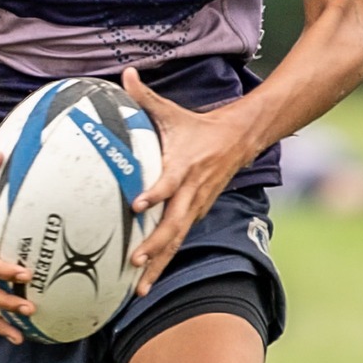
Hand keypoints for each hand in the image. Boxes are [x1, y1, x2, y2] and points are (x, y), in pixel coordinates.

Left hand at [122, 68, 252, 292]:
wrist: (239, 141)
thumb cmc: (197, 126)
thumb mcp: (171, 111)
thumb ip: (144, 96)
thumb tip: (124, 73)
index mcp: (183, 166)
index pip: (168, 183)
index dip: (155, 194)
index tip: (138, 205)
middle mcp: (191, 192)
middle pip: (173, 224)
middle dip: (155, 245)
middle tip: (135, 261)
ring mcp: (195, 208)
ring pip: (175, 242)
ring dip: (158, 266)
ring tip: (139, 289)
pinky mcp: (194, 217)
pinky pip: (177, 243)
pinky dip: (162, 264)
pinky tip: (144, 284)